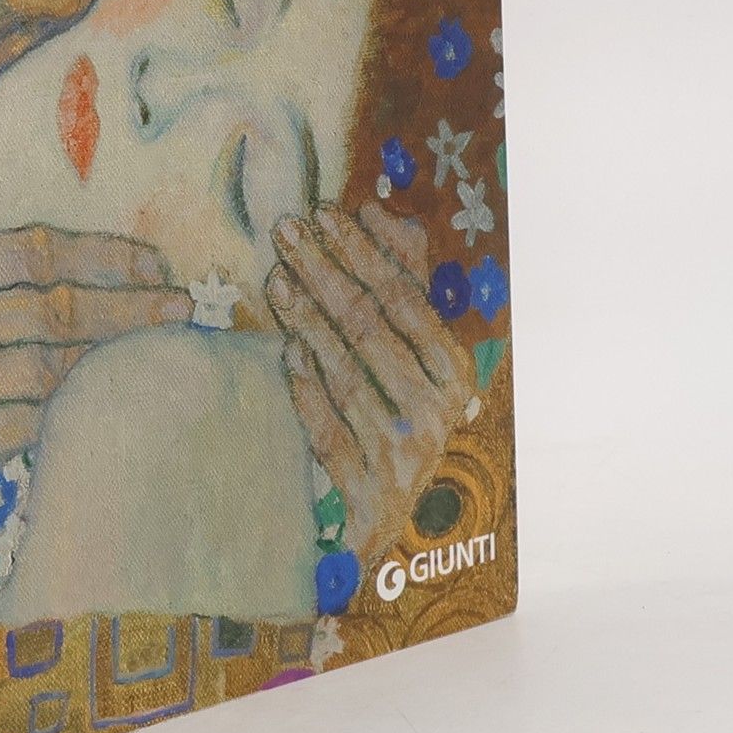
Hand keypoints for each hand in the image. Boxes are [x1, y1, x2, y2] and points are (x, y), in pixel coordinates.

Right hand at [0, 218, 188, 649]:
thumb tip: (59, 253)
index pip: (30, 248)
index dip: (101, 253)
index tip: (151, 264)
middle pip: (52, 298)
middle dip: (127, 298)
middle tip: (180, 304)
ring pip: (55, 356)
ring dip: (119, 349)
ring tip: (166, 347)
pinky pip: (42, 415)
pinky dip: (86, 406)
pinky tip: (124, 403)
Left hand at [265, 203, 470, 570]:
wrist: (390, 523)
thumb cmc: (399, 415)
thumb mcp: (411, 351)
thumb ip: (398, 280)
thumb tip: (373, 209)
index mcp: (456, 375)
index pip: (405, 299)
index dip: (363, 252)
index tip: (325, 212)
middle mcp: (438, 414)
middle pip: (369, 329)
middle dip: (323, 272)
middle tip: (285, 230)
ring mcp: (403, 456)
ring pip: (346, 375)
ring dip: (305, 321)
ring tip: (276, 279)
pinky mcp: (367, 489)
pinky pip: (326, 429)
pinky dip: (305, 388)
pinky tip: (285, 350)